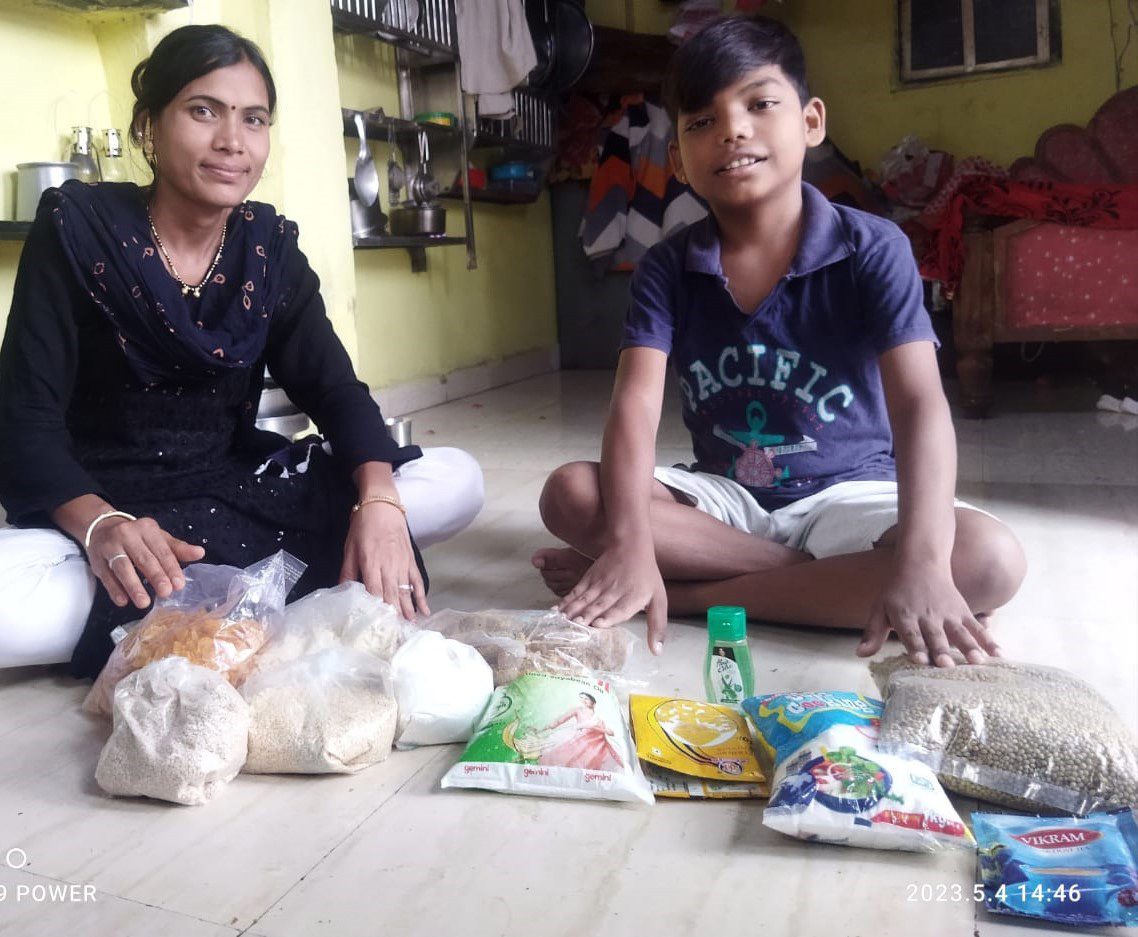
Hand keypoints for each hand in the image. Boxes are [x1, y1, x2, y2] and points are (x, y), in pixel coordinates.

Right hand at [88, 516, 204, 608]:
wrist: (102, 527)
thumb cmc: (137, 536)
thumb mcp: (158, 538)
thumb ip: (178, 548)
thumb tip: (200, 553)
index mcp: (147, 529)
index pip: (162, 550)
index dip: (171, 568)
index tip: (179, 585)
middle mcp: (128, 535)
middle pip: (143, 559)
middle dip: (156, 577)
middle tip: (166, 593)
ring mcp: (110, 546)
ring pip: (122, 567)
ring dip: (133, 586)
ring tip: (144, 603)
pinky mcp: (96, 560)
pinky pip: (106, 576)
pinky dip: (114, 589)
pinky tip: (123, 601)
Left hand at [340, 501, 427, 620]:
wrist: (383, 506)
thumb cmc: (363, 526)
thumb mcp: (349, 548)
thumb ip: (347, 571)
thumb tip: (342, 592)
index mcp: (371, 564)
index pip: (375, 591)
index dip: (378, 610)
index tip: (379, 627)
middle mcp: (389, 567)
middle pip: (392, 596)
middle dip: (394, 616)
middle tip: (396, 635)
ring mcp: (402, 565)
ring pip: (406, 592)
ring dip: (408, 611)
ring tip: (410, 628)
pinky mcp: (411, 562)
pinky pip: (417, 582)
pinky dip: (421, 597)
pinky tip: (424, 611)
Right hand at [556, 539, 667, 654]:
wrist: (631, 545)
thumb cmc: (646, 577)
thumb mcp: (659, 600)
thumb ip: (657, 626)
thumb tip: (657, 652)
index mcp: (632, 598)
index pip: (619, 609)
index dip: (607, 617)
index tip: (597, 624)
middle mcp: (614, 592)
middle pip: (598, 606)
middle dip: (585, 617)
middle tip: (573, 627)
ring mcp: (600, 584)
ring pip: (584, 599)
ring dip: (572, 611)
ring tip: (561, 621)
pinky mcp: (589, 578)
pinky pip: (576, 591)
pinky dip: (566, 601)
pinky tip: (557, 610)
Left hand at [857, 559, 999, 666]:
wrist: (920, 562)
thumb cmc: (897, 591)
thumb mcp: (879, 609)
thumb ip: (872, 633)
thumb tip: (860, 654)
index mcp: (905, 616)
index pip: (910, 634)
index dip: (915, 647)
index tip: (920, 661)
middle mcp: (927, 616)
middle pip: (935, 636)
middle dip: (941, 651)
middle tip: (947, 666)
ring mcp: (948, 614)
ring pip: (960, 632)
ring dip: (969, 648)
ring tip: (978, 662)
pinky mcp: (963, 612)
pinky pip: (977, 627)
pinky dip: (989, 640)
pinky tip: (1000, 655)